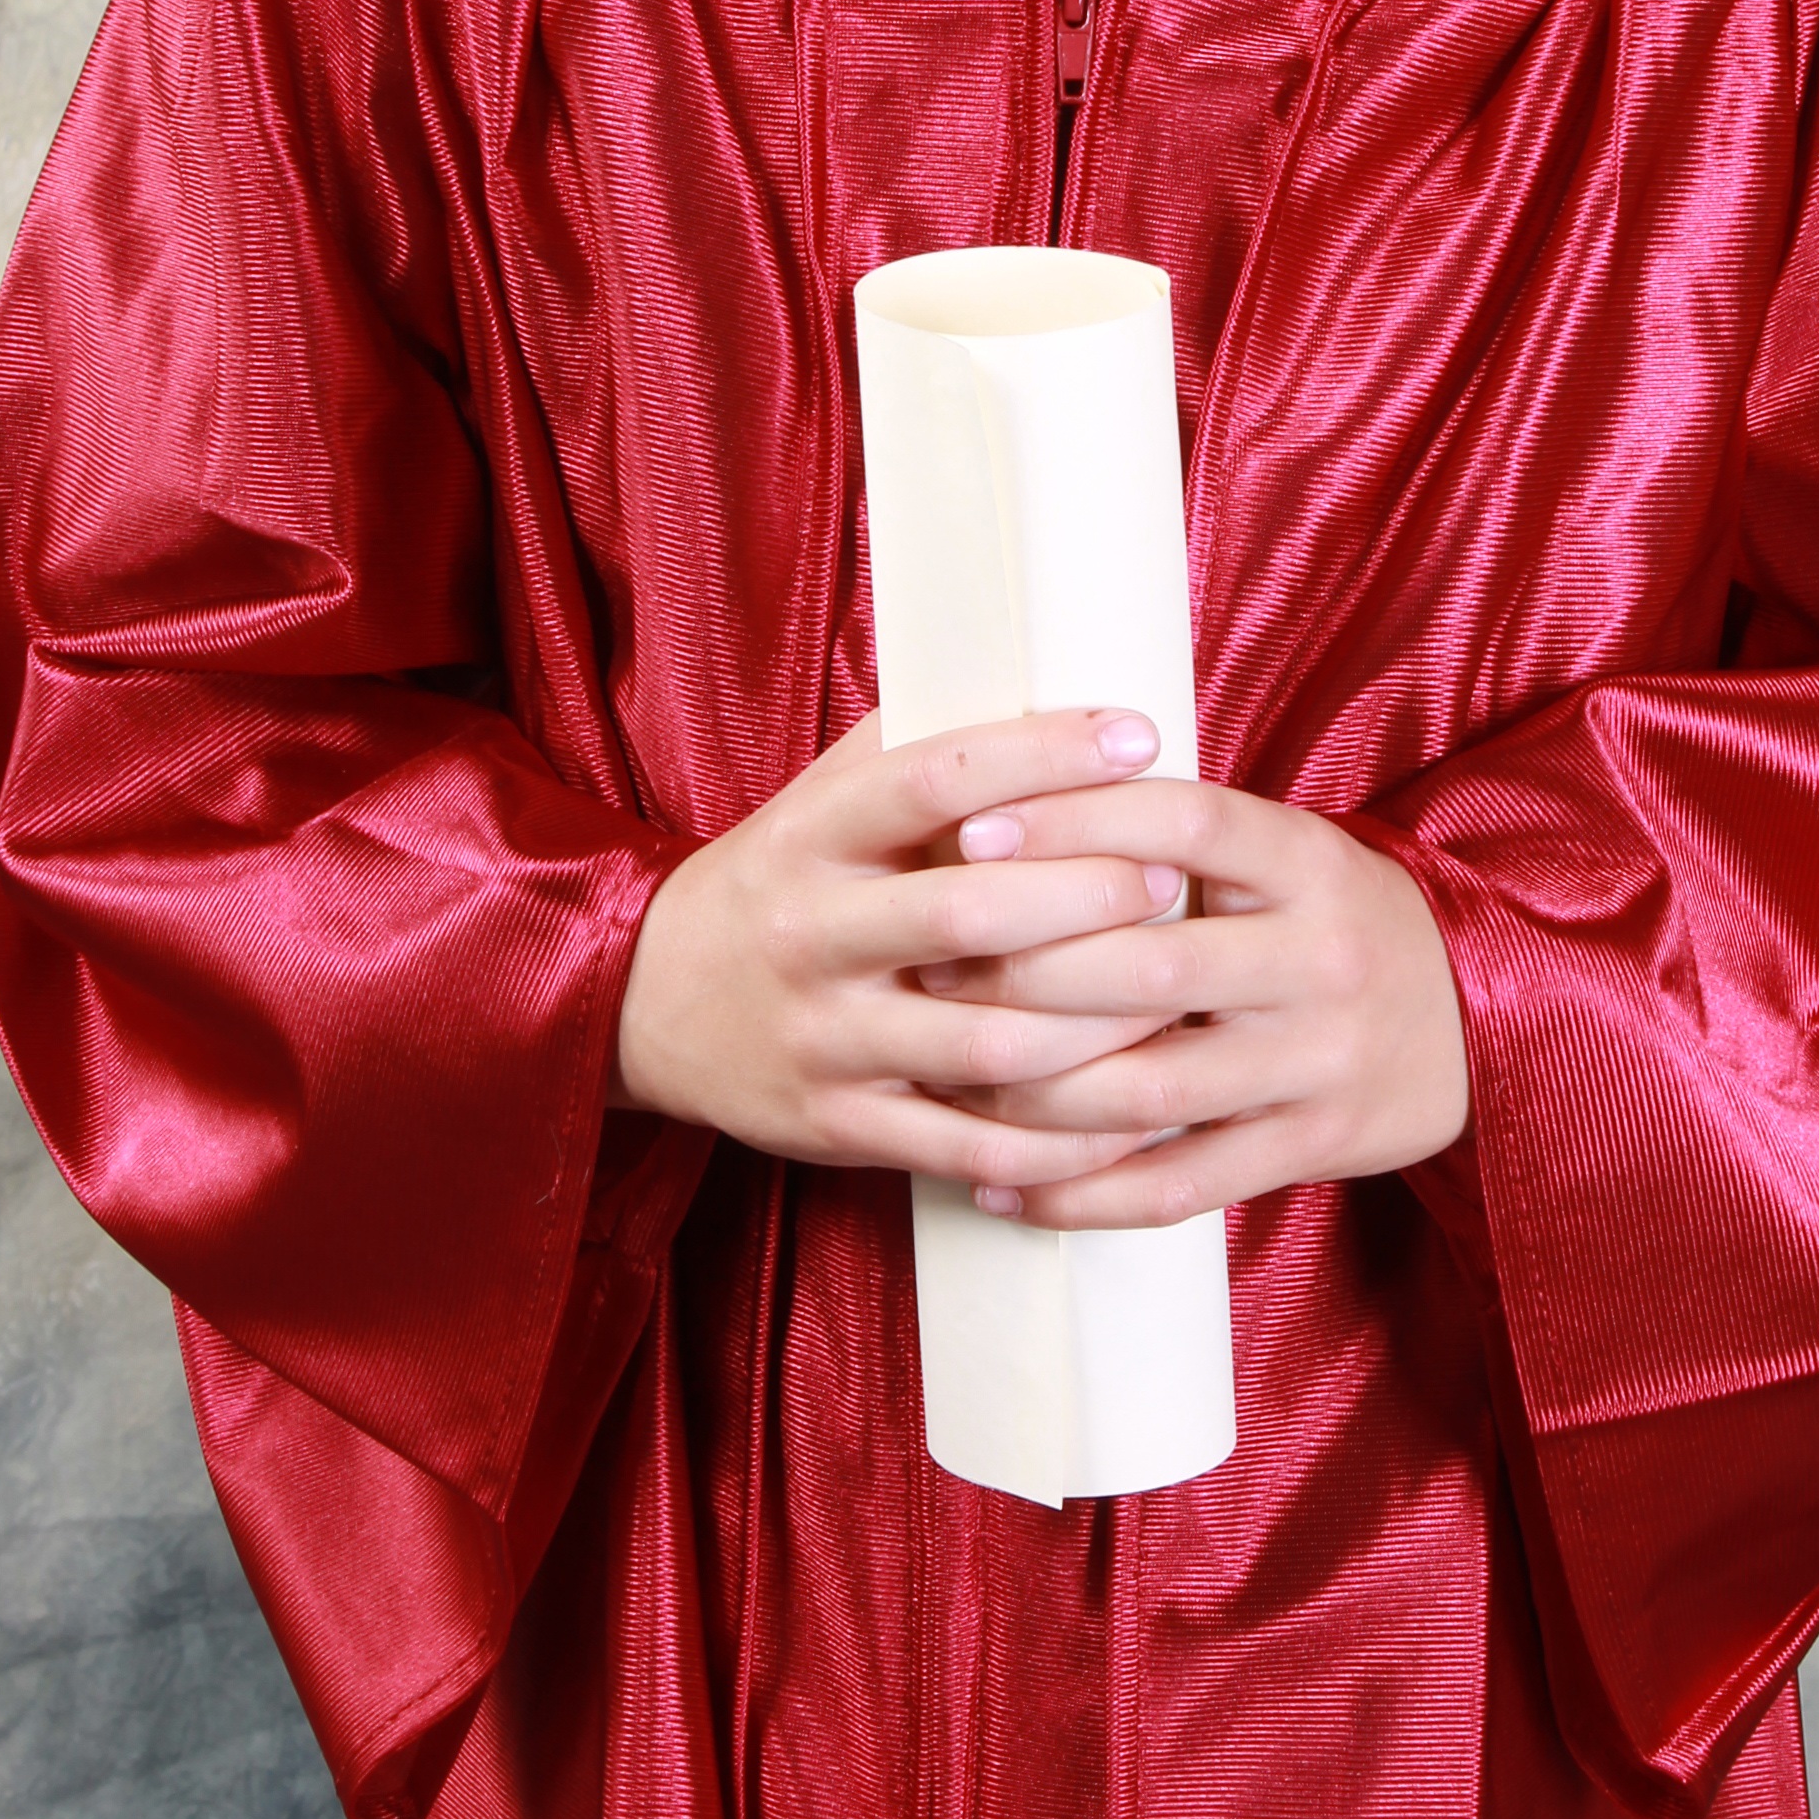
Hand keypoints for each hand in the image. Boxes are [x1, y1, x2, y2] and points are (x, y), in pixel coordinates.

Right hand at [614, 706, 1193, 1195]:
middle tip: (1171, 877)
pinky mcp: (838, 1127)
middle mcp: (811, 935)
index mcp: (812, 836)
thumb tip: (1047, 673)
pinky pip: (971, 1145)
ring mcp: (825, 1039)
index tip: (1137, 735)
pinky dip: (1061, 1141)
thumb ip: (914, 747)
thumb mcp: (819, 800)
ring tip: (1173, 993)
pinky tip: (1129, 1116)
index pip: (934, 776)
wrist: (644, 1000)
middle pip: (970, 913)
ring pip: (987, 1044)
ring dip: (1098, 1026)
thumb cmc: (779, 882)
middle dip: (1089, 895)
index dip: (1043, 752)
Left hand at [910, 772, 1469, 1226]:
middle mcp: (1320, 958)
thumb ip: (1182, 835)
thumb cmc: (1333, 919)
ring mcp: (1319, 1060)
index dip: (1073, 821)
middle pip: (1149, 968)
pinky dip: (1082, 1194)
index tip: (968, 829)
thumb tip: (1011, 799)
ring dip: (1032, 1097)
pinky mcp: (1312, 1146)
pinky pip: (1179, 1184)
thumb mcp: (1287, 854)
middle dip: (1021, 976)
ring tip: (949, 1087)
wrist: (1478, 1016)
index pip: (1184, 820)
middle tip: (929, 972)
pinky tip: (1004, 1189)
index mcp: (1309, 861)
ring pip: (1151, 1091)